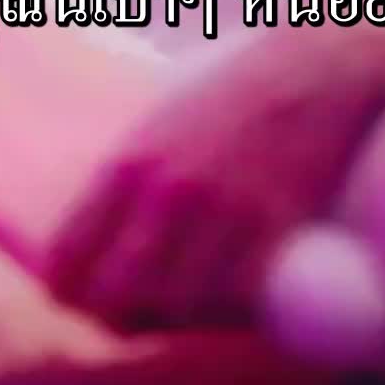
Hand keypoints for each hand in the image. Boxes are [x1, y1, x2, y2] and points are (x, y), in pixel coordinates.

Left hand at [45, 27, 381, 334]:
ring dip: (184, 316)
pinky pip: (239, 301)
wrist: (318, 67)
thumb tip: (98, 245)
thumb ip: (128, 180)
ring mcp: (224, 212)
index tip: (87, 297)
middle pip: (114, 300)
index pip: (66, 262)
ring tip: (193, 299)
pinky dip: (237, 308)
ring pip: (177, 310)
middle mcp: (169, 190)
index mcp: (129, 161)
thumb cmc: (237, 92)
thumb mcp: (161, 122)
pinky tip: (239, 289)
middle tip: (142, 311)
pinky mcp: (276, 228)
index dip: (72, 293)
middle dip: (121, 317)